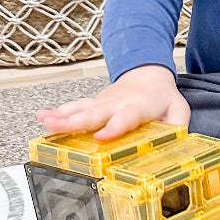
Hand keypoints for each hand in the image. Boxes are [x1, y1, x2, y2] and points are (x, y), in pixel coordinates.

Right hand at [36, 64, 189, 139]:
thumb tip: (176, 145)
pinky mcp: (93, 103)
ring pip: (80, 109)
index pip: (125, 118)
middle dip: (75, 121)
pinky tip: (42, 117)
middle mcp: (116, 104)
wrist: (148, 74)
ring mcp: (102, 103)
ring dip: (60, 115)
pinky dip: (58, 112)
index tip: (101, 137)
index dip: (113, 127)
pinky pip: (75, 107)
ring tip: (42, 120)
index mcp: (137, 107)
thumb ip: (177, 127)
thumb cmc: (162, 97)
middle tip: (56, 126)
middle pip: (94, 113)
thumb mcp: (178, 111)